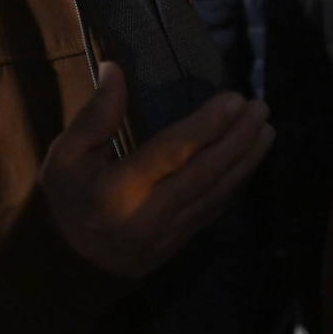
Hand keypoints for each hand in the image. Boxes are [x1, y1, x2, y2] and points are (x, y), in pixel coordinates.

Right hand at [40, 62, 273, 278]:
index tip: (234, 98)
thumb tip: (114, 68)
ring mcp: (170, 234)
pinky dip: (236, 183)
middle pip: (205, 173)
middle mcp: (150, 215)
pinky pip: (215, 209)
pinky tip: (249, 161)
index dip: (206, 125)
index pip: (172, 153)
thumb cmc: (67, 200)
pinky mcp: (181, 242)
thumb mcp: (66, 156)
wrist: (69, 266)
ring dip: (246, 160)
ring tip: (266, 130)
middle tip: (260, 107)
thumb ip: (95, 114)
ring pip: (217, 193)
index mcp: (119, 190)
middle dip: (238, 139)